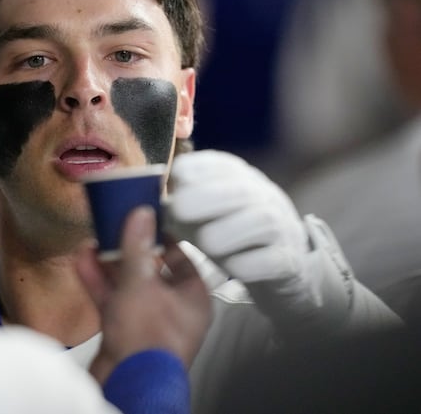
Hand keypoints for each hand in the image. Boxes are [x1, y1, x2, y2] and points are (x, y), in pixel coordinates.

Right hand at [75, 207, 210, 383]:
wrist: (129, 384)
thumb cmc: (147, 336)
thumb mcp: (140, 282)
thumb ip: (137, 247)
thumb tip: (141, 214)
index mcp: (192, 298)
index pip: (181, 259)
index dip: (162, 238)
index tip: (145, 221)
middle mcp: (173, 310)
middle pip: (151, 271)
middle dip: (128, 250)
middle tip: (113, 228)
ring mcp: (147, 323)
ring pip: (127, 286)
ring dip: (108, 265)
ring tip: (92, 242)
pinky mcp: (124, 333)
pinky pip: (112, 302)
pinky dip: (98, 283)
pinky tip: (82, 262)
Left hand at [166, 150, 346, 332]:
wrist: (277, 266)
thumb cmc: (228, 233)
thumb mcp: (203, 213)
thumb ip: (178, 205)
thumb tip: (144, 208)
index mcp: (237, 177)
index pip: (216, 164)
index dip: (192, 171)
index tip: (173, 184)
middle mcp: (263, 195)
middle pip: (239, 189)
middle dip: (205, 197)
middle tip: (178, 211)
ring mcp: (281, 226)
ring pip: (260, 220)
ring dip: (228, 231)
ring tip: (207, 244)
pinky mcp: (289, 260)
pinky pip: (272, 259)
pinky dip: (248, 264)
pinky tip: (232, 268)